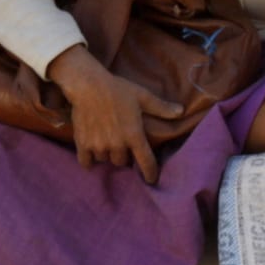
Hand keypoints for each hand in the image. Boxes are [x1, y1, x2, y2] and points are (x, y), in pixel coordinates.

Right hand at [47, 46, 183, 184]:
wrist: (88, 85)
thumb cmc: (117, 89)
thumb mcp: (142, 96)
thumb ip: (161, 107)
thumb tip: (181, 111)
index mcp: (134, 135)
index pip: (146, 162)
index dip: (150, 173)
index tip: (151, 179)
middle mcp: (117, 144)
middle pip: (122, 162)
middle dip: (123, 154)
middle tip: (121, 144)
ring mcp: (99, 146)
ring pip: (105, 160)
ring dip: (107, 154)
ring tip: (105, 141)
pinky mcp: (83, 144)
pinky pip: (87, 162)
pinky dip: (89, 160)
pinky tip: (91, 152)